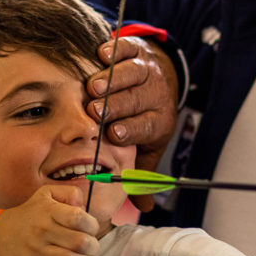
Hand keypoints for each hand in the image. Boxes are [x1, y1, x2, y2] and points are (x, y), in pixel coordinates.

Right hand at [0, 185, 99, 255]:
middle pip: (82, 242)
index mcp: (49, 211)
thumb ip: (69, 193)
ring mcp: (39, 253)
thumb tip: (84, 206)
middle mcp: (44, 231)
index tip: (89, 230)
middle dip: (93, 247)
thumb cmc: (26, 217)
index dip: (92, 226)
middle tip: (90, 248)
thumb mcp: (45, 195)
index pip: (80, 218)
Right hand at [86, 36, 178, 211]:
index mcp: (158, 121)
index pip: (145, 126)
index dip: (131, 129)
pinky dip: (116, 48)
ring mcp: (146, 70)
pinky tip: (102, 53)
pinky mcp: (137, 50)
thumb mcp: (148, 147)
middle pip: (136, 100)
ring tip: (93, 87)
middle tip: (95, 110)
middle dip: (116, 105)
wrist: (162, 78)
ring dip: (112, 80)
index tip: (114, 134)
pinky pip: (128, 47)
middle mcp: (154, 94)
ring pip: (132, 73)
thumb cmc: (145, 118)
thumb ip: (141, 172)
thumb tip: (144, 207)